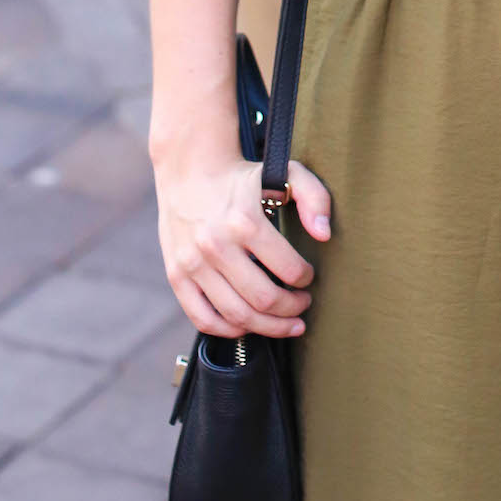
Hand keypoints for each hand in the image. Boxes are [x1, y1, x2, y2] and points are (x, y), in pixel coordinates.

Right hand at [154, 150, 332, 340]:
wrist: (189, 170)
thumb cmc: (243, 176)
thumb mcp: (285, 173)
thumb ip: (314, 198)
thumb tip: (324, 235)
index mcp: (245, 221)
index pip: (288, 269)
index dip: (305, 279)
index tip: (308, 277)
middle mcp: (216, 246)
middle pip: (263, 299)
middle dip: (292, 309)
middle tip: (302, 304)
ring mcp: (193, 263)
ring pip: (236, 316)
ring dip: (268, 327)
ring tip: (285, 324)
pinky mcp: (176, 275)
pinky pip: (203, 319)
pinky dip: (229, 330)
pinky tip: (248, 325)